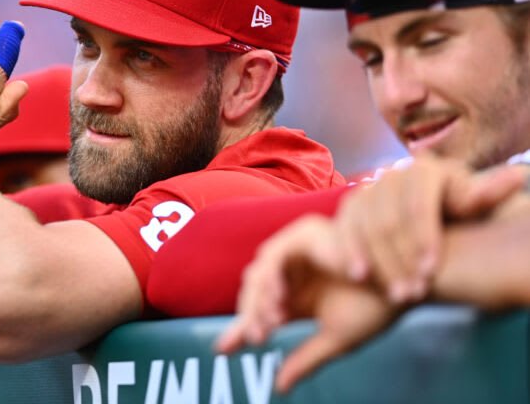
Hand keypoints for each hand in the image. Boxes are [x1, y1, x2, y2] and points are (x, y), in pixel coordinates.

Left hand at [215, 217, 398, 392]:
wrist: (405, 283)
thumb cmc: (376, 308)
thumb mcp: (335, 340)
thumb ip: (304, 359)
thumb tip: (279, 387)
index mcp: (296, 297)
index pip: (259, 314)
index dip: (239, 330)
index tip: (221, 351)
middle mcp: (290, 276)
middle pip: (254, 295)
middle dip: (249, 317)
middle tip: (256, 339)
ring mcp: (295, 255)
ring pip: (258, 276)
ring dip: (259, 300)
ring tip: (268, 324)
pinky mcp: (302, 238)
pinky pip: (273, 256)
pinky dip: (271, 276)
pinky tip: (278, 299)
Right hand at [336, 156, 524, 302]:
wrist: (436, 217)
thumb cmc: (462, 212)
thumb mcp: (477, 204)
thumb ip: (489, 195)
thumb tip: (517, 177)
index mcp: (425, 170)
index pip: (416, 205)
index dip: (422, 238)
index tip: (431, 270)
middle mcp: (391, 174)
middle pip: (388, 220)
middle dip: (400, 259)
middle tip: (414, 292)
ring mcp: (367, 190)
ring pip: (365, 227)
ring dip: (378, 264)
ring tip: (396, 294)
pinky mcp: (351, 207)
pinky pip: (343, 229)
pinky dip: (349, 253)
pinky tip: (361, 277)